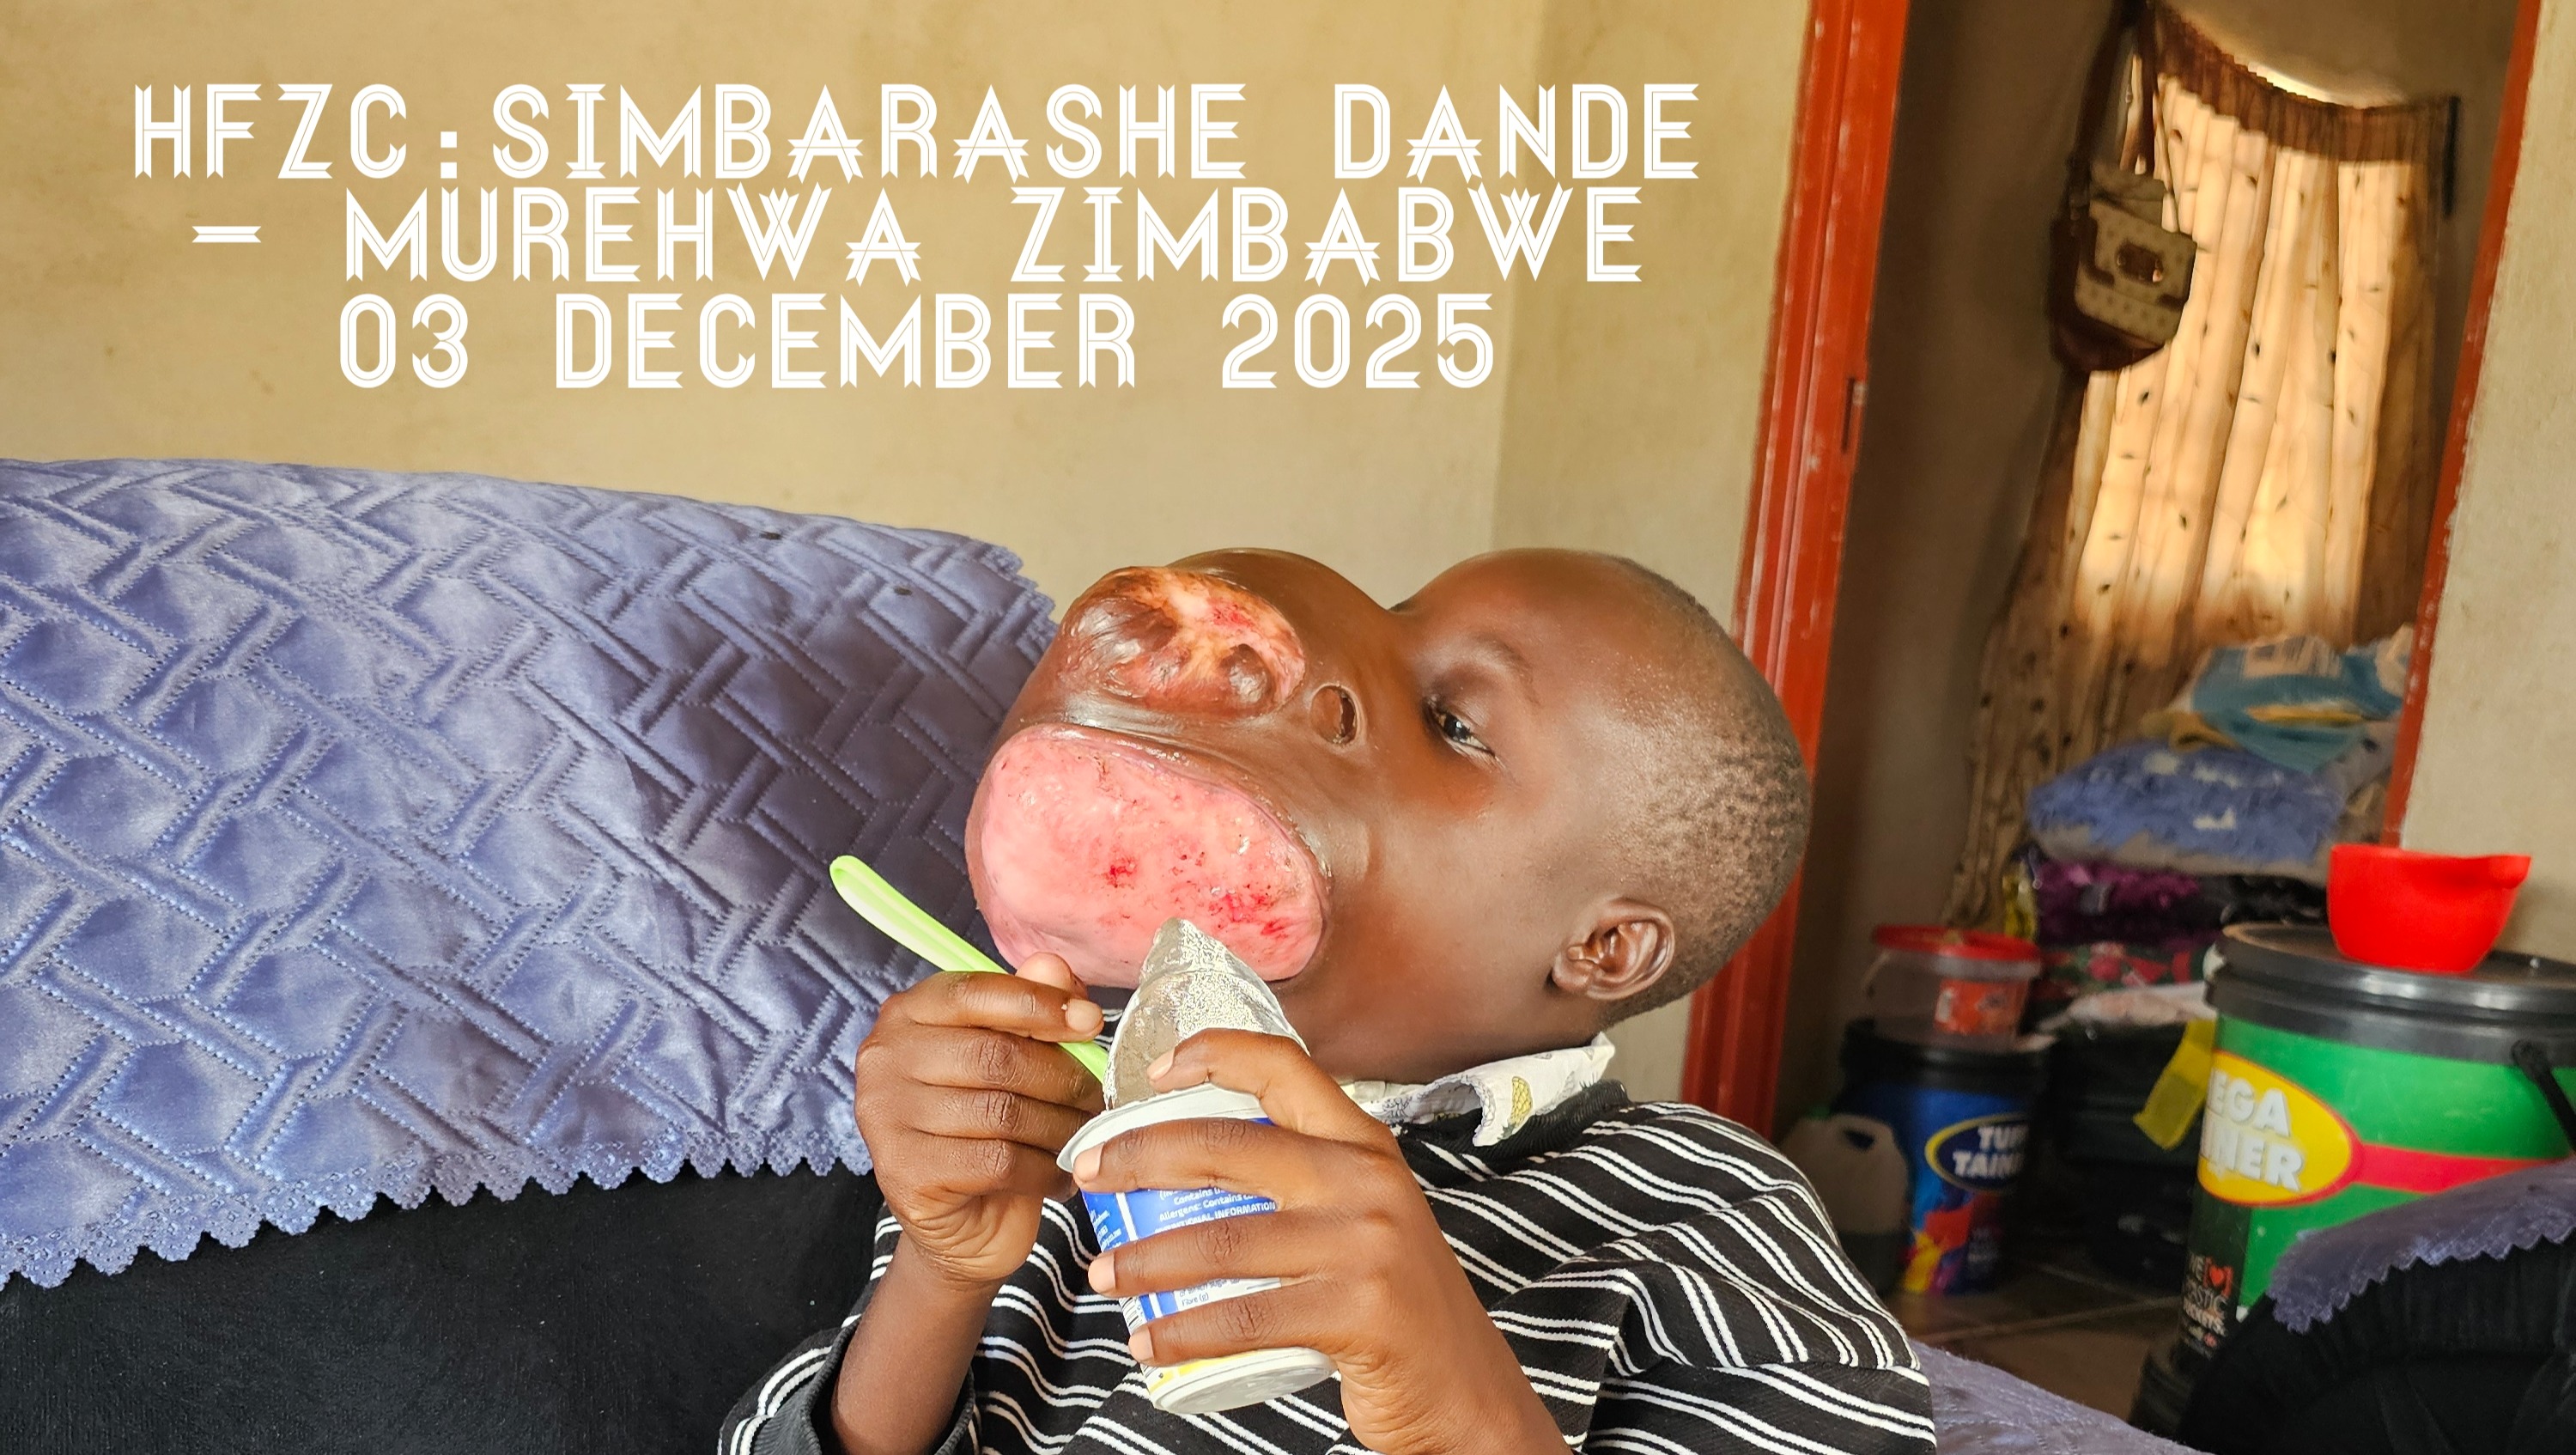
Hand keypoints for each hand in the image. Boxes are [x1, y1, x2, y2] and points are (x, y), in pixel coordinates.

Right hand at [853, 957, 1105, 1289]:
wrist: (962, 1225)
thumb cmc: (988, 1128)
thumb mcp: (1012, 1060)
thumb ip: (1030, 1007)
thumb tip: (1054, 967)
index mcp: (907, 1015)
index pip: (975, 993)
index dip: (1040, 1003)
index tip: (1091, 1020)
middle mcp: (884, 1059)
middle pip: (996, 1056)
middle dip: (1062, 1077)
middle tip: (1097, 1096)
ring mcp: (886, 1118)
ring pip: (1002, 1112)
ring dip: (1060, 1127)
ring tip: (1085, 1135)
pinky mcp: (905, 1173)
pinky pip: (998, 1161)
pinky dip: (1044, 1169)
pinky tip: (1061, 1174)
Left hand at [1071, 1031, 1562, 1454]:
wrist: (1462, 1390)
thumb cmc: (1392, 1301)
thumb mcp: (1363, 1216)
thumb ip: (1302, 1180)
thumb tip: (1188, 1159)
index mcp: (1363, 1144)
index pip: (1283, 1066)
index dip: (1211, 1053)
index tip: (1150, 1072)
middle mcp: (1367, 1181)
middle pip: (1228, 1145)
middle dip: (1140, 1156)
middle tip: (1088, 1176)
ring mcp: (1366, 1245)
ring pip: (1224, 1239)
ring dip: (1147, 1260)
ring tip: (1103, 1273)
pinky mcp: (1358, 1312)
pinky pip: (1246, 1316)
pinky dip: (1183, 1332)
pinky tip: (1149, 1341)